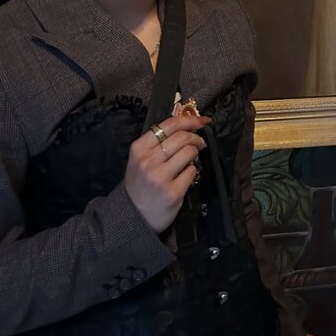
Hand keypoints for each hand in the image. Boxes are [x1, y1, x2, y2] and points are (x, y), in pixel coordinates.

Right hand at [124, 114, 208, 232]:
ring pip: (189, 152)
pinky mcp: (172, 192)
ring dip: (195, 153)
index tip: (201, 121)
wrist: (133, 215)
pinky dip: (192, 171)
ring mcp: (160, 177)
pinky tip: (184, 175)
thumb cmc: (140, 184)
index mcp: (139, 148)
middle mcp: (148, 161)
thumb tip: (187, 125)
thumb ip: (158, 142)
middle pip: (182, 137)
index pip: (169, 125)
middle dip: (196, 138)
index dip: (189, 120)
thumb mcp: (140, 159)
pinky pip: (192, 171)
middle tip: (199, 142)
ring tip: (190, 159)